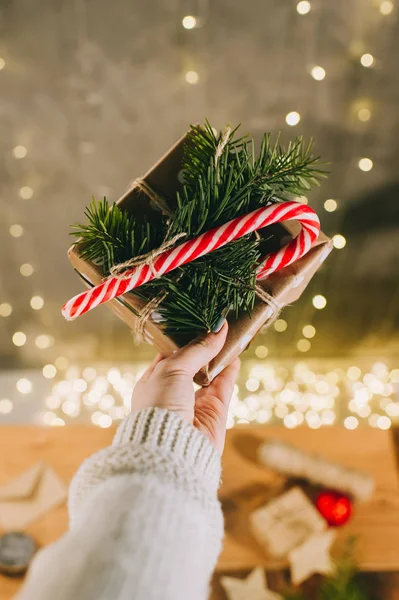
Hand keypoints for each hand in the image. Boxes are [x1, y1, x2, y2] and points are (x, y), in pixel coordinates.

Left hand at [131, 322, 238, 452]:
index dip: (183, 339)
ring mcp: (194, 405)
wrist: (169, 449)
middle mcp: (172, 393)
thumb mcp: (172, 370)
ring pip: (210, 374)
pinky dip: (230, 371)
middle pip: (192, 364)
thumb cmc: (159, 406)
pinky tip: (236, 354)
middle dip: (203, 347)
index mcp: (152, 383)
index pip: (169, 355)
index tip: (197, 321)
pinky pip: (223, 387)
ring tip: (230, 335)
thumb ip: (196, 350)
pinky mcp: (214, 414)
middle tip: (216, 325)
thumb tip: (218, 329)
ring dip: (219, 356)